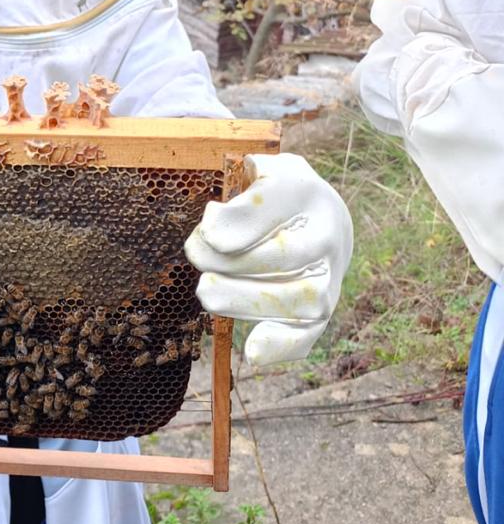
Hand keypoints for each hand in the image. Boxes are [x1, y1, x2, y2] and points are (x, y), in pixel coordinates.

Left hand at [186, 153, 352, 365]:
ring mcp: (328, 275)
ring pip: (296, 297)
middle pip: (282, 255)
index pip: (272, 204)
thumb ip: (240, 192)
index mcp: (304, 189)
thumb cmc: (274, 195)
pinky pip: (309, 333)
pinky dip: (282, 345)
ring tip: (207, 291)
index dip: (236, 223)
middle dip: (228, 261)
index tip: (208, 229)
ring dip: (244, 300)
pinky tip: (253, 350)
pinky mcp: (322, 310)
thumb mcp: (259, 173)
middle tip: (196, 254)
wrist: (323, 217)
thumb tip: (216, 231)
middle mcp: (325, 235)